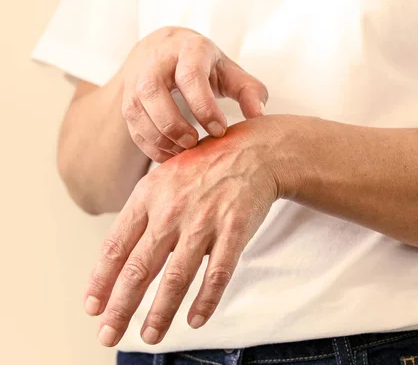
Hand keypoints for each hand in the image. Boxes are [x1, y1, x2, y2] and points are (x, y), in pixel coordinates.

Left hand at [83, 118, 279, 345]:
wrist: (254, 151)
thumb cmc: (205, 167)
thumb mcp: (164, 177)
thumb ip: (142, 212)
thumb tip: (118, 256)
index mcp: (148, 196)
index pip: (116, 247)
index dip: (101, 281)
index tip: (93, 307)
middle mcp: (171, 210)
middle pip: (139, 269)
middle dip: (120, 308)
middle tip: (108, 335)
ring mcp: (204, 222)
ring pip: (176, 278)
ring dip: (160, 313)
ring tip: (151, 336)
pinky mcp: (234, 230)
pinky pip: (217, 274)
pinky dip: (205, 301)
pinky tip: (196, 320)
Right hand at [121, 26, 267, 162]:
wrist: (163, 50)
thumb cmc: (205, 66)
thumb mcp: (230, 71)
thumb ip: (249, 91)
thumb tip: (259, 116)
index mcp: (189, 49)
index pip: (190, 76)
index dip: (204, 107)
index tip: (219, 130)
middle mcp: (156, 60)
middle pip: (153, 91)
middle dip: (174, 124)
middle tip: (196, 143)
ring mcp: (136, 78)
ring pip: (136, 108)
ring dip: (159, 136)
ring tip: (184, 151)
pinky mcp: (126, 98)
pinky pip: (131, 125)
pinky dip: (150, 145)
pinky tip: (171, 155)